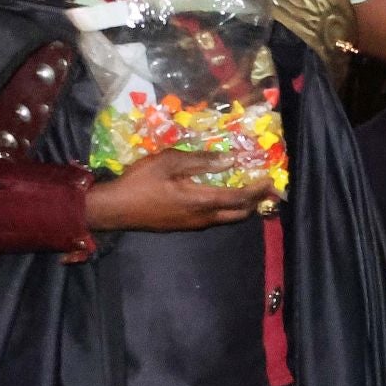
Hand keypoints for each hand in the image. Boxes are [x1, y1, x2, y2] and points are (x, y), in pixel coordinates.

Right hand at [85, 149, 273, 232]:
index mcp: (201, 201)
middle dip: (255, 201)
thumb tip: (228, 160)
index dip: (257, 189)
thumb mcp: (169, 162)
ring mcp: (192, 225)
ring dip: (240, 206)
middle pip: (238, 214)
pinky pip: (213, 219)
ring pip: (226, 218)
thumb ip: (200, 161)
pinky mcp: (182, 226)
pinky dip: (225, 208)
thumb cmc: (141, 182)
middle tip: (265, 188)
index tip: (270, 180)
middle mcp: (202, 218)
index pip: (238, 198)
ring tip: (248, 191)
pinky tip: (221, 197)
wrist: (115, 209)